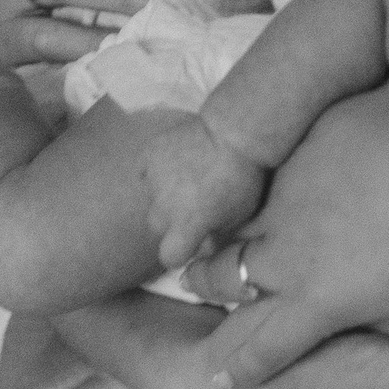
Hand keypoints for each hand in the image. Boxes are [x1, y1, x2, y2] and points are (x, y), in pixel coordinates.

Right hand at [147, 117, 268, 269]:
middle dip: (171, 222)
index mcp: (185, 225)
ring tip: (186, 180)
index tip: (191, 241)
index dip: (180, 252)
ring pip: (150, 197)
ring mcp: (153, 178)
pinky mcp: (149, 153)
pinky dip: (155, 170)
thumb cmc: (243, 179)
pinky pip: (145, 169)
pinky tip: (174, 163)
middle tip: (191, 206)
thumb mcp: (237, 217)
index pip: (168, 256)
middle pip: (156, 226)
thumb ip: (215, 238)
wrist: (236, 132)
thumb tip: (201, 248)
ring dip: (163, 195)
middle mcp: (162, 206)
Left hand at [187, 73, 388, 386]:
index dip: (248, 178)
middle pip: (234, 216)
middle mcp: (285, 196)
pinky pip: (266, 341)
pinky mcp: (316, 302)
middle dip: (214, 228)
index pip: (261, 164)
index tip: (240, 186)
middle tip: (196, 236)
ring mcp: (292, 252)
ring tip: (195, 291)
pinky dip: (244, 359)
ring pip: (231, 277)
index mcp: (306, 142)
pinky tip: (224, 375)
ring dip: (213, 285)